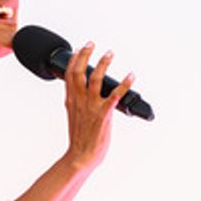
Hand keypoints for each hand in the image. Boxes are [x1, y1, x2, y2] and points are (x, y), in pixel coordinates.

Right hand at [61, 42, 134, 172]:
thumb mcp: (73, 117)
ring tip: (110, 54)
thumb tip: (79, 96)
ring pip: (96, 78)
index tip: (78, 48)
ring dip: (104, 63)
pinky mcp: (103, 114)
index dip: (74, 59)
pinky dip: (125, 83)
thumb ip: (77, 104)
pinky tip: (131, 76)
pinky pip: (116, 94)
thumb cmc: (80, 141)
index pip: (69, 74)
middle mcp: (80, 100)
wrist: (80, 156)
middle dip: (85, 54)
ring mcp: (91, 106)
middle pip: (79, 71)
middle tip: (92, 44)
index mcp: (71, 101)